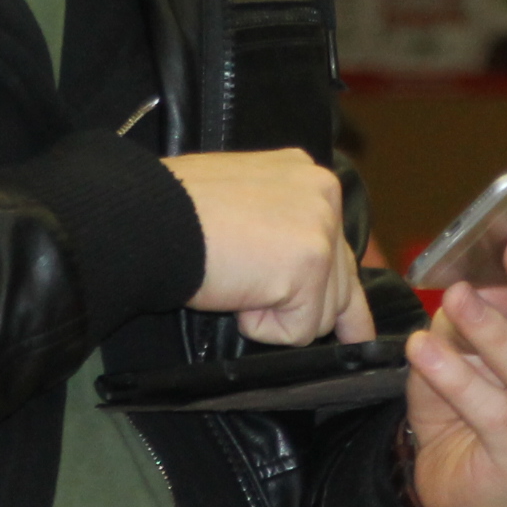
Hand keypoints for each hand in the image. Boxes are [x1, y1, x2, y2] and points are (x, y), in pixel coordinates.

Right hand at [163, 149, 372, 346]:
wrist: (153, 218)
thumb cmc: (178, 210)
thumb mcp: (243, 202)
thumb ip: (279, 225)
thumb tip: (297, 269)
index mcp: (306, 175)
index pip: (337, 245)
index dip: (337, 288)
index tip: (353, 326)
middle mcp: (324, 194)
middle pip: (340, 283)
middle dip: (314, 310)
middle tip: (297, 313)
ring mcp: (321, 229)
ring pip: (321, 313)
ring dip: (274, 315)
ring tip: (234, 280)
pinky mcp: (311, 266)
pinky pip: (299, 330)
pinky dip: (263, 327)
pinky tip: (236, 294)